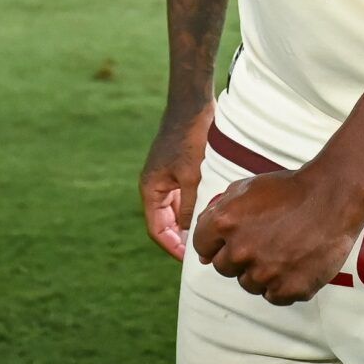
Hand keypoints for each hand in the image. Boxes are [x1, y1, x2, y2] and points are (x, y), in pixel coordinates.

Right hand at [139, 104, 212, 260]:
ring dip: (189, 223)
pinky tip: (212, 213)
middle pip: (166, 222)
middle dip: (182, 238)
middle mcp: (156, 185)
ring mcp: (167, 177)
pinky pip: (184, 196)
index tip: (190, 260)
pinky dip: (195, 206)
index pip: (157, 229)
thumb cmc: (191, 136)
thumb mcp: (192, 176)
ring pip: (176, 210)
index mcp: (151, 189)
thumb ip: (190, 206)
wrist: (194, 103)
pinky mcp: (180, 168)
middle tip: (204, 251)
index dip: (172, 247)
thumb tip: (192, 234)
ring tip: (210, 236)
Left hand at [190, 164, 363, 304]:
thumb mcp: (246, 189)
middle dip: (239, 256)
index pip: (202, 247)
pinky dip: (282, 285)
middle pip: (224, 268)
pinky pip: (273, 297)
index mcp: (226, 222)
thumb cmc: (289, 190)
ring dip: (260, 272)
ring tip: (282, 249)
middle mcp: (241, 250)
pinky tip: (294, 264)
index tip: (236, 237)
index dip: (217, 242)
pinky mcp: (289, 289)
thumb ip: (217, 215)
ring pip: (248, 284)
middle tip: (264, 240)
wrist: (333, 196)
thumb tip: (203, 254)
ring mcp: (265, 273)